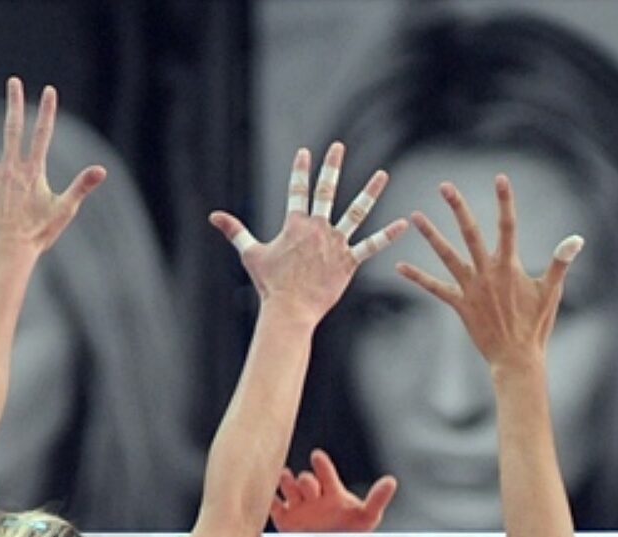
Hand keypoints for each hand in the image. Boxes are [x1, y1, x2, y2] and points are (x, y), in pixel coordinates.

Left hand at [0, 77, 104, 253]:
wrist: (10, 251)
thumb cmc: (39, 233)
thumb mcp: (65, 210)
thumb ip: (82, 186)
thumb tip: (102, 170)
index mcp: (33, 172)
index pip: (42, 135)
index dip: (47, 112)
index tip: (49, 91)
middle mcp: (10, 170)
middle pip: (12, 130)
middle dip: (14, 104)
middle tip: (13, 82)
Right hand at [210, 143, 407, 321]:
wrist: (290, 310)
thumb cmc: (270, 285)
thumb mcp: (251, 254)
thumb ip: (236, 231)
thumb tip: (213, 216)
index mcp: (294, 224)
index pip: (297, 190)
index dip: (300, 169)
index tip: (306, 152)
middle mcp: (317, 228)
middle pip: (326, 191)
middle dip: (332, 166)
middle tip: (339, 146)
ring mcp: (335, 243)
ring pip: (356, 212)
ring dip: (370, 192)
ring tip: (383, 174)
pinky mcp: (349, 261)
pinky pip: (372, 246)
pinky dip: (388, 235)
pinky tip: (404, 223)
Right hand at [270, 448, 396, 533]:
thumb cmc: (351, 535)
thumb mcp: (366, 518)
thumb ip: (377, 499)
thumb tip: (391, 481)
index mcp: (331, 492)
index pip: (325, 472)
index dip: (321, 464)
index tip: (317, 457)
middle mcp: (313, 496)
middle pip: (305, 480)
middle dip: (307, 481)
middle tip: (311, 489)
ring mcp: (297, 507)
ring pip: (287, 486)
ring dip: (287, 482)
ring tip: (289, 481)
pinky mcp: (284, 520)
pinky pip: (273, 505)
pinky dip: (270, 499)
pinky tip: (270, 497)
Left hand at [397, 175, 583, 370]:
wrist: (516, 357)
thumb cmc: (536, 325)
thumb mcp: (551, 291)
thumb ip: (560, 262)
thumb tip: (576, 239)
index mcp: (509, 266)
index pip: (508, 226)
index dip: (505, 201)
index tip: (500, 179)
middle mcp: (487, 273)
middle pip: (471, 233)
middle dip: (458, 208)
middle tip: (445, 186)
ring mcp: (471, 288)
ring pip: (447, 256)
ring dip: (431, 236)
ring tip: (414, 216)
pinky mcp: (460, 305)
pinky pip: (435, 288)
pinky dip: (418, 277)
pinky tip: (399, 267)